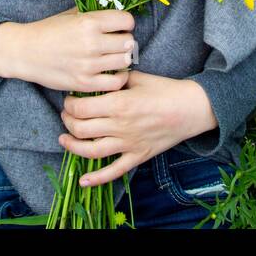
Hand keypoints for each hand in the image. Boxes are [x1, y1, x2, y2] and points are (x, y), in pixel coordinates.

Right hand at [12, 7, 136, 92]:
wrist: (24, 52)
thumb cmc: (47, 31)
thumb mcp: (70, 15)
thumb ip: (93, 14)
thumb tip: (115, 15)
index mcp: (88, 22)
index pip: (126, 20)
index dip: (125, 23)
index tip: (119, 26)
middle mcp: (91, 42)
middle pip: (128, 41)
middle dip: (124, 40)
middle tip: (116, 42)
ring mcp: (89, 65)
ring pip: (125, 61)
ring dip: (121, 58)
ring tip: (113, 57)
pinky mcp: (84, 83)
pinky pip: (116, 82)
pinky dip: (118, 77)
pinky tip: (111, 72)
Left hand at [57, 70, 217, 187]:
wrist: (191, 108)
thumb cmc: (166, 90)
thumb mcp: (138, 77)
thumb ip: (116, 78)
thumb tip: (100, 75)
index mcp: (119, 104)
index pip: (82, 108)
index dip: (70, 104)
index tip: (70, 99)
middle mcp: (120, 126)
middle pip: (81, 129)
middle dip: (68, 122)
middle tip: (67, 115)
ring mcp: (129, 144)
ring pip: (91, 151)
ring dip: (73, 146)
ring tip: (64, 139)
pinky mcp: (137, 155)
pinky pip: (114, 171)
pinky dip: (97, 178)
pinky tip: (83, 181)